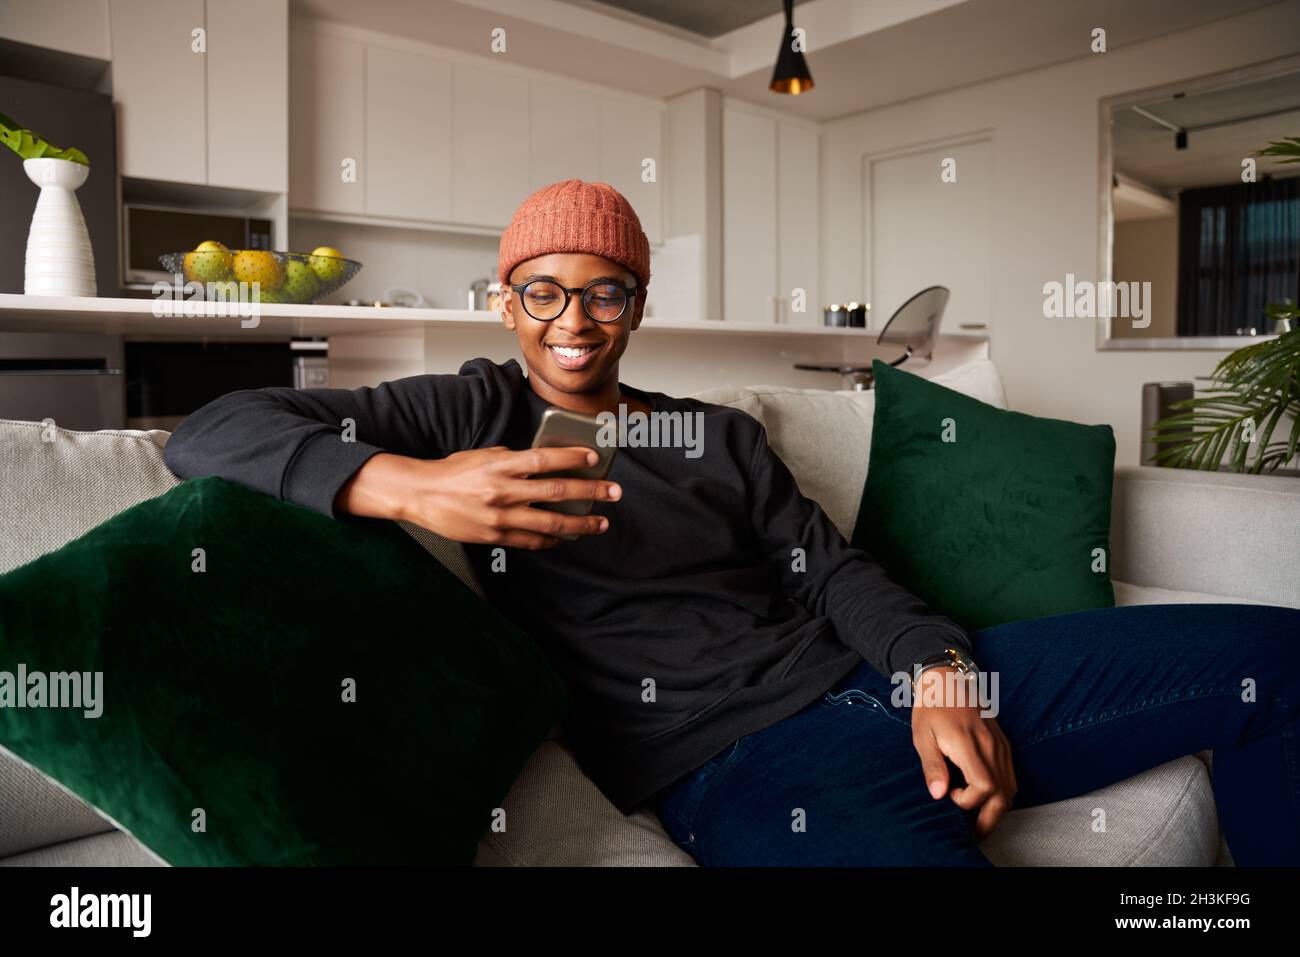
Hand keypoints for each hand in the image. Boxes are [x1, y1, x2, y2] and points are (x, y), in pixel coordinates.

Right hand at [335, 446, 621, 548]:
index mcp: (501, 466)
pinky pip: (532, 542)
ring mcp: (500, 518)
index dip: (573, 457)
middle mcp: (503, 492)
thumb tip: (545, 464)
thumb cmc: (453, 472)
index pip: (545, 460)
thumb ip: (515, 460)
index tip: (595, 457)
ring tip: (600, 522)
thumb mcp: (485, 456)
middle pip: (557, 492)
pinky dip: (553, 540)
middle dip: (591, 493)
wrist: (420, 495)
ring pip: (551, 524)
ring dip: (581, 524)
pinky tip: (568, 537)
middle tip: (614, 492)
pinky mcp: (495, 537)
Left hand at [910, 666, 1016, 840]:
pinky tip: (986, 798)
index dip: (969, 801)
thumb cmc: (931, 708)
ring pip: (1011, 788)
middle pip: (1004, 794)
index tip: (951, 794)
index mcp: (969, 744)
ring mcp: (1001, 746)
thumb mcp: (922, 736)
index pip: (985, 786)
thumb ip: (932, 766)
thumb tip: (938, 795)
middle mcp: (991, 746)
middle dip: (990, 819)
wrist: (948, 680)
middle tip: (973, 833)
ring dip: (997, 808)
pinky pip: (1011, 776)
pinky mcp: (1004, 745)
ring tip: (979, 820)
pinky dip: (1002, 793)